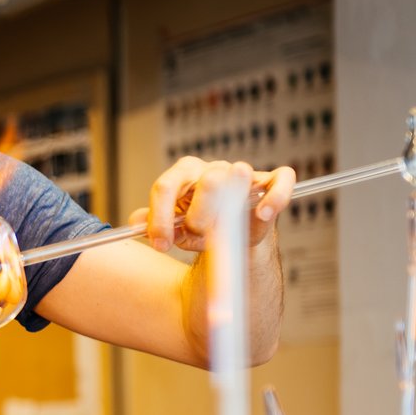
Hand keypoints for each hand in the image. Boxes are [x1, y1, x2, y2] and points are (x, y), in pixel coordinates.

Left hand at [128, 158, 295, 252]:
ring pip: (238, 175)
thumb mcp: (174, 229)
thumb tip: (134, 221)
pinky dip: (275, 196)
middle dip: (199, 215)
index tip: (161, 245)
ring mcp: (242, 173)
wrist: (232, 240)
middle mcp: (211, 169)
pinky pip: (281, 179)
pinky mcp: (270, 182)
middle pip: (205, 180)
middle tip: (198, 236)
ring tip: (225, 229)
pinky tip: (263, 214)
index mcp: (183, 174)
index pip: (166, 186)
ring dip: (231, 207)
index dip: (161, 217)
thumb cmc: (201, 229)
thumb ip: (154, 224)